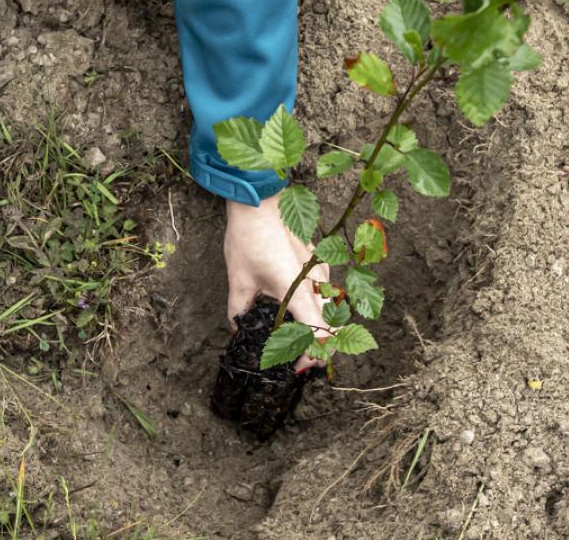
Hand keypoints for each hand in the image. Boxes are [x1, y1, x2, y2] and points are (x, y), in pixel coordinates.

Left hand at [224, 196, 330, 372]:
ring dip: (317, 327)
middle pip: (330, 326)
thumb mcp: (239, 280)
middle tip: (297, 359)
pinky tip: (294, 311)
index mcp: (298, 292)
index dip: (313, 355)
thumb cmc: (250, 237)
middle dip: (317, 347)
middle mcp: (316, 284)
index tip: (298, 366)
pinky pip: (324, 293)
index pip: (320, 334)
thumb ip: (239, 311)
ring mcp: (320, 271)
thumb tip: (237, 330)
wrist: (260, 202)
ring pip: (329, 309)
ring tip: (294, 338)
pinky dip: (315, 308)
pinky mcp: (317, 262)